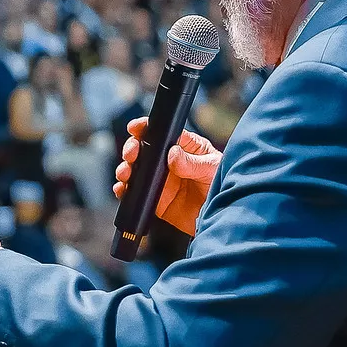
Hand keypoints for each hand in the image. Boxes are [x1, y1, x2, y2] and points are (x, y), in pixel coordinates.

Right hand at [113, 119, 220, 236]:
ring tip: (125, 173)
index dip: (146, 128)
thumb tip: (172, 154)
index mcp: (185, 147)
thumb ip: (192, 163)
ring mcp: (162, 181)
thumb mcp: (212, 169)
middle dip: (132, 149)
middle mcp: (169, 162)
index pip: (163, 133)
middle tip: (131, 153)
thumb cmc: (224, 187)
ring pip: (136, 170)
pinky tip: (123, 189)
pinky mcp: (157, 200)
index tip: (136, 128)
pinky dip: (125, 190)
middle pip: (144, 150)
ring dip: (126, 169)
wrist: (224, 219)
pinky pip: (136, 193)